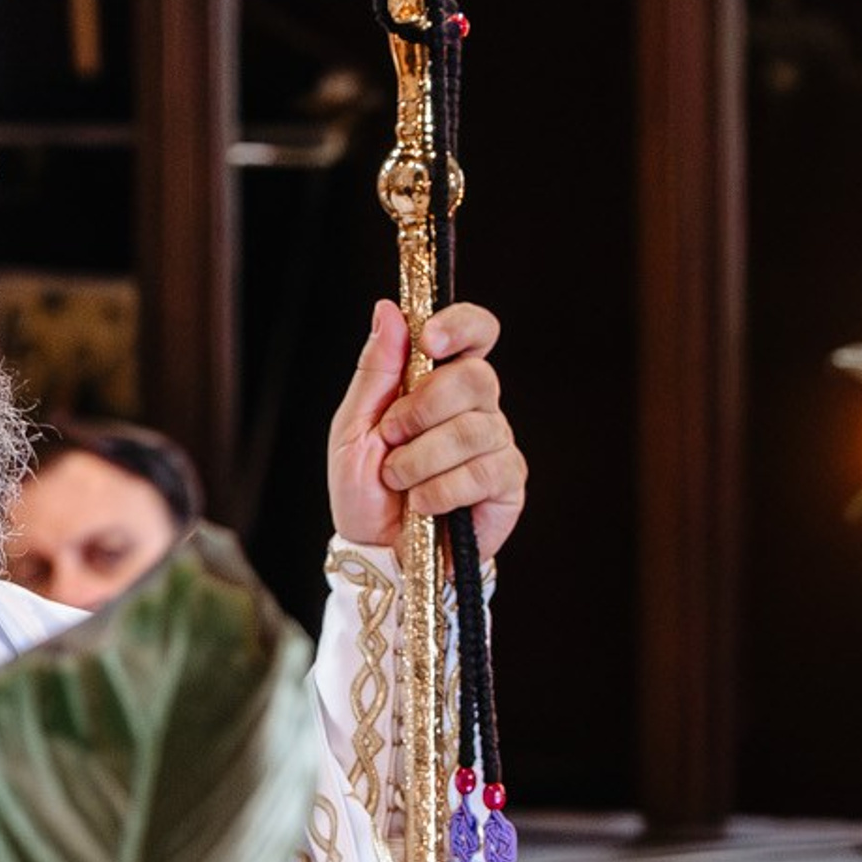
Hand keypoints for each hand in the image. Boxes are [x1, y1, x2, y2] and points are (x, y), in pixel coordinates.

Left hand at [326, 299, 526, 561]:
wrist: (377, 551)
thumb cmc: (365, 490)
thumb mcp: (353, 427)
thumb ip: (376, 371)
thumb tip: (389, 310)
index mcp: (440, 383)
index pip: (475, 333)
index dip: (460, 326)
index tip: (430, 340)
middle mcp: (477, 407)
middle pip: (475, 377)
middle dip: (423, 408)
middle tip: (391, 437)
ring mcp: (496, 444)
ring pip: (473, 429)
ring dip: (421, 459)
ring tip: (399, 481)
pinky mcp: (508, 484)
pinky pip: (483, 471)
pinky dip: (441, 490)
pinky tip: (423, 504)